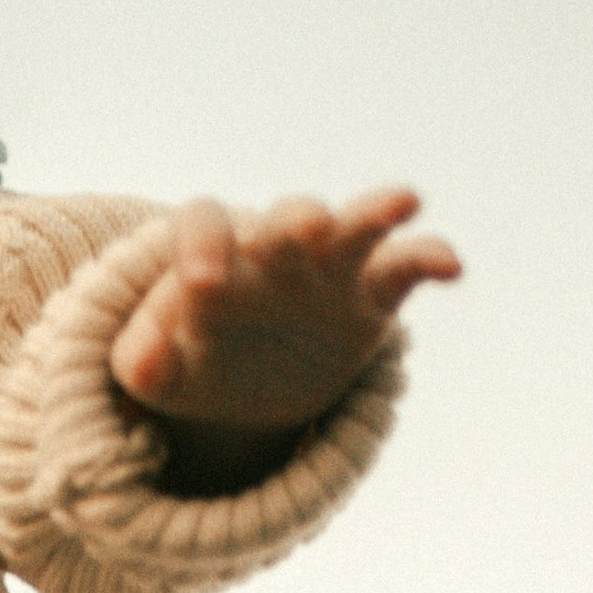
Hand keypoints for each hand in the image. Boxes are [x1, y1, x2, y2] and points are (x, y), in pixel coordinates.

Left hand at [107, 189, 459, 479]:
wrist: (244, 392)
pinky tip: (451, 267)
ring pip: (353, 226)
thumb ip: (141, 361)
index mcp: (212, 254)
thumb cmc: (192, 364)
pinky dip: (429, 257)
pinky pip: (404, 266)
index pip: (204, 224)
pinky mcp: (372, 296)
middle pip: (283, 217)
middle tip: (301, 230)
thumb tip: (141, 362)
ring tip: (403, 201)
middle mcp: (272, 250)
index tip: (200, 287)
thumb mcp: (155, 373)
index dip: (203, 246)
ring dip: (374, 212)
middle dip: (294, 219)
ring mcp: (327, 268)